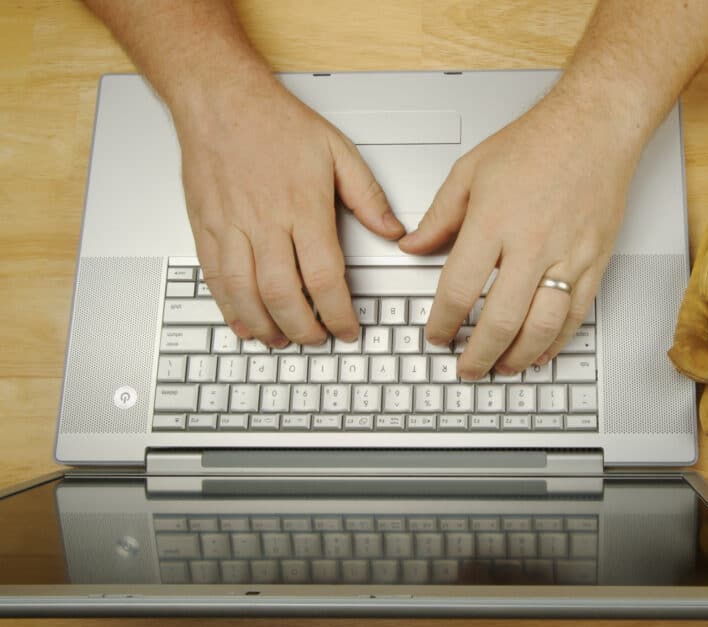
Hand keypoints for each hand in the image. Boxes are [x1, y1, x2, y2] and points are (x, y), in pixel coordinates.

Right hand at [173, 76, 404, 346]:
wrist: (220, 99)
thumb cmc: (275, 122)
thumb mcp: (337, 150)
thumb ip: (368, 196)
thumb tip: (393, 231)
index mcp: (302, 207)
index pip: (324, 277)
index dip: (338, 313)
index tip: (348, 328)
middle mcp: (265, 221)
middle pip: (283, 294)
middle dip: (303, 328)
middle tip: (317, 339)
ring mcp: (231, 227)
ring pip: (246, 292)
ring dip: (266, 325)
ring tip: (282, 339)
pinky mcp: (206, 227)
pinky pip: (214, 277)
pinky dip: (229, 307)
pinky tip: (243, 321)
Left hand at [399, 99, 640, 378]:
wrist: (595, 127)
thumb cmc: (537, 142)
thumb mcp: (471, 170)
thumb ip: (439, 215)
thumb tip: (413, 245)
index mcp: (493, 221)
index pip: (458, 290)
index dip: (442, 323)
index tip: (436, 335)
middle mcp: (531, 244)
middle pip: (499, 320)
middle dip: (477, 355)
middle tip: (466, 368)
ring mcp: (567, 257)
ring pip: (540, 327)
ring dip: (517, 357)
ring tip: (501, 367)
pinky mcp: (594, 262)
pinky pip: (575, 316)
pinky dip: (556, 342)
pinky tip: (540, 352)